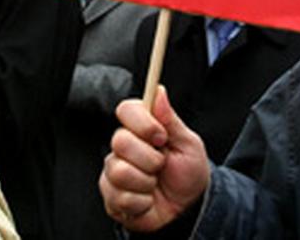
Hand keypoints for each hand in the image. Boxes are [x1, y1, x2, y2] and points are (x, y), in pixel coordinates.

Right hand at [99, 88, 209, 232]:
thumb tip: (159, 91)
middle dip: (150, 158)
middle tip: (161, 165)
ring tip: (154, 184)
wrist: (187, 208)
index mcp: (141, 129)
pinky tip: (147, 200)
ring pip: (120, 172)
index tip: (161, 136)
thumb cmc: (188, 173)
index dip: (142, 123)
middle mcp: (123, 147)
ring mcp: (114, 171)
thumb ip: (171, 119)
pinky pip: (121, 197)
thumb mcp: (188, 144)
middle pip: (120, 141)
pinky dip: (142, 202)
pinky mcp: (111, 196)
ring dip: (146, 182)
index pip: (126, 110)